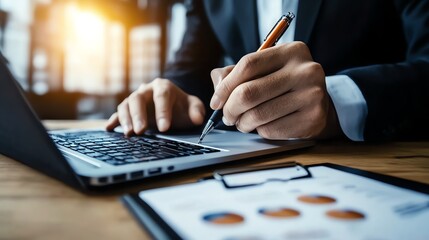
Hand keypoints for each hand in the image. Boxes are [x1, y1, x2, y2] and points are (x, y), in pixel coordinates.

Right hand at [106, 78, 204, 135]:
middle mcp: (146, 90)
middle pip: (138, 99)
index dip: (162, 112)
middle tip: (141, 131)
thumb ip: (197, 111)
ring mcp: (134, 99)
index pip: (162, 96)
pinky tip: (109, 129)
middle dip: (138, 115)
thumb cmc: (182, 106)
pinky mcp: (127, 109)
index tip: (164, 128)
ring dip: (125, 119)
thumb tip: (198, 119)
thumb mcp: (193, 107)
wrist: (173, 106)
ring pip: (125, 105)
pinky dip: (114, 120)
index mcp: (163, 87)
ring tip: (128, 133)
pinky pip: (118, 113)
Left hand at [210, 41, 341, 139]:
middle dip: (230, 109)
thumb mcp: (263, 70)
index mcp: (292, 51)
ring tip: (243, 123)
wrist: (317, 104)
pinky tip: (264, 126)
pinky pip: (271, 130)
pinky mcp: (313, 118)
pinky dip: (260, 132)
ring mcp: (312, 95)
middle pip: (249, 92)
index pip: (248, 65)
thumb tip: (217, 91)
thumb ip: (234, 74)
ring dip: (243, 123)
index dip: (225, 87)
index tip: (216, 102)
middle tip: (227, 117)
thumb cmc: (283, 85)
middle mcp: (306, 70)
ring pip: (258, 115)